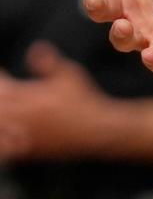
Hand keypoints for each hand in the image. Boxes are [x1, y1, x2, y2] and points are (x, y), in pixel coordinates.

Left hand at [0, 42, 111, 160]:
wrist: (96, 130)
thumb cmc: (83, 100)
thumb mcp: (69, 75)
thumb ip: (48, 62)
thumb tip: (35, 47)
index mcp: (30, 98)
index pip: (2, 88)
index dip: (0, 80)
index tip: (3, 76)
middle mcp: (23, 118)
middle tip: (4, 93)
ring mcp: (24, 136)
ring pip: (0, 126)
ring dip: (1, 116)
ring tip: (6, 110)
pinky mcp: (27, 151)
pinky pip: (5, 149)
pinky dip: (3, 139)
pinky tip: (8, 132)